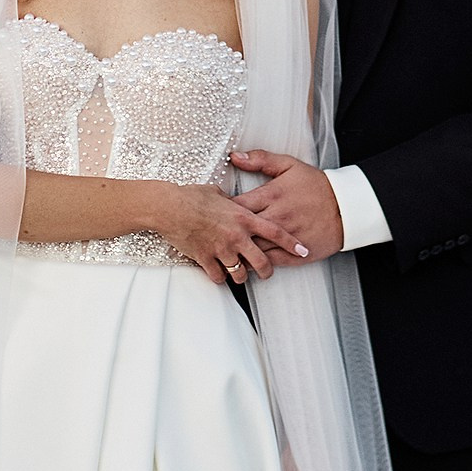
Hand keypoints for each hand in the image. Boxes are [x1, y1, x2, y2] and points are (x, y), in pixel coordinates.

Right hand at [153, 183, 303, 288]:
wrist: (169, 207)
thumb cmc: (191, 196)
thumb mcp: (218, 193)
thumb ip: (232, 202)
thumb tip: (234, 202)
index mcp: (243, 217)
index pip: (275, 232)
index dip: (291, 244)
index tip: (302, 251)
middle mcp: (236, 236)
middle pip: (262, 261)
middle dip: (267, 270)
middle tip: (267, 272)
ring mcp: (221, 249)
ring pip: (241, 274)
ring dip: (242, 276)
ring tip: (240, 274)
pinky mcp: (205, 259)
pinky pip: (218, 277)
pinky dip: (220, 277)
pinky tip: (219, 274)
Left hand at [227, 151, 344, 262]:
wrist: (347, 207)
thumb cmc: (317, 186)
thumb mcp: (290, 165)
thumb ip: (261, 159)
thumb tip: (235, 156)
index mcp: (272, 195)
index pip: (235, 206)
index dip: (222, 212)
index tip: (216, 214)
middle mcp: (276, 217)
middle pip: (240, 231)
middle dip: (226, 235)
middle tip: (215, 236)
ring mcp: (285, 237)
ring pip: (253, 250)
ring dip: (239, 252)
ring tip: (226, 253)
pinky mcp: (295, 254)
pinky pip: (270, 262)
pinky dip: (256, 264)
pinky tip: (246, 263)